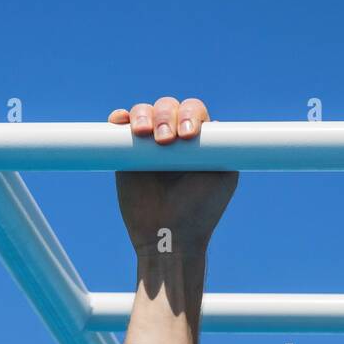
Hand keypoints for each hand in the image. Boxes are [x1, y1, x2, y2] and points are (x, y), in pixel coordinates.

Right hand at [109, 96, 237, 253]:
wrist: (168, 236)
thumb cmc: (200, 211)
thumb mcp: (223, 178)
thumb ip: (224, 149)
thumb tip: (215, 123)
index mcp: (198, 141)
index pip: (193, 111)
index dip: (189, 114)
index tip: (188, 136)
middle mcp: (174, 138)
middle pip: (168, 106)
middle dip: (166, 116)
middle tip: (166, 141)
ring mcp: (148, 144)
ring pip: (144, 111)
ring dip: (144, 114)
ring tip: (146, 134)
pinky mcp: (126, 153)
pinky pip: (120, 125)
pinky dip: (120, 118)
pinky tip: (121, 121)